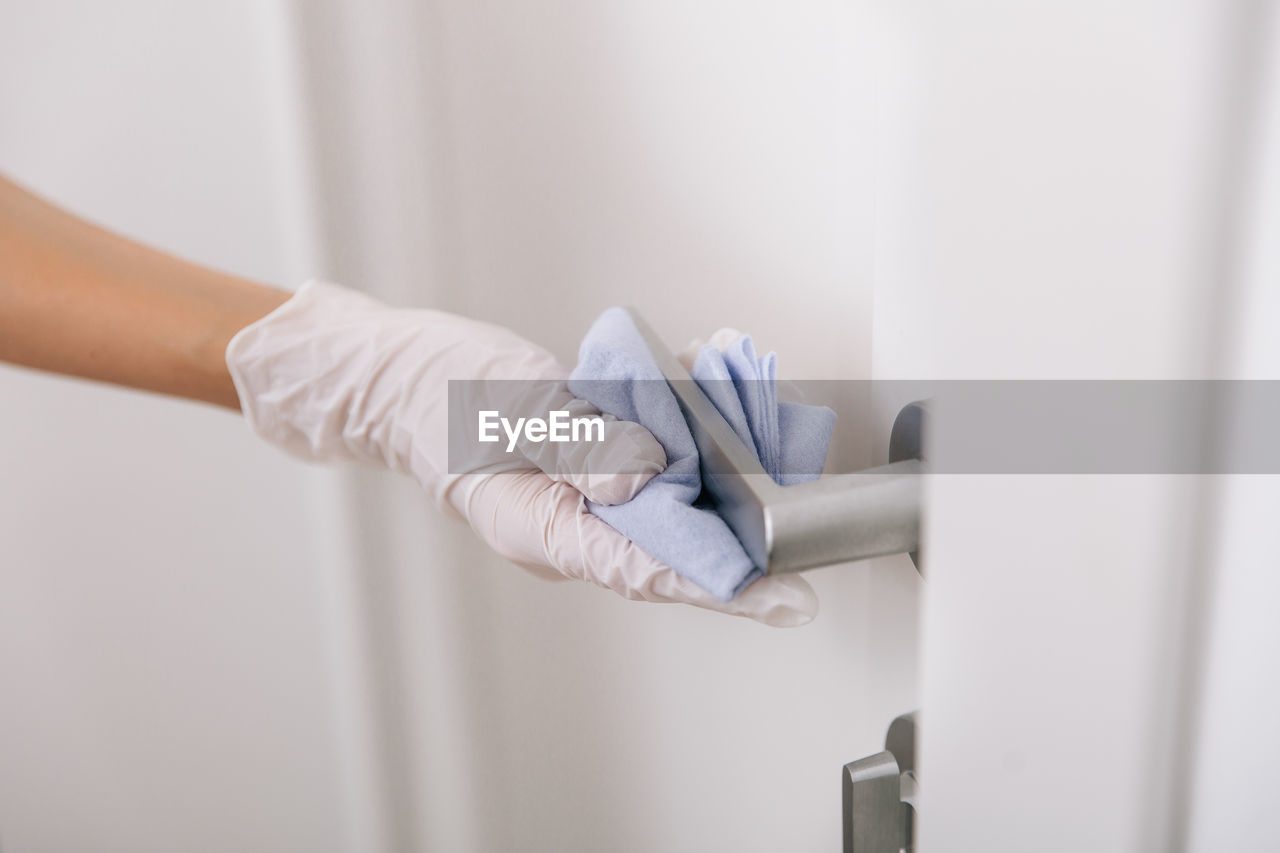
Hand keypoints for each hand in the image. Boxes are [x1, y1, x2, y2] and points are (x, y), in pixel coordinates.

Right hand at [226, 282, 816, 625]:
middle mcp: (576, 521)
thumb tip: (646, 475)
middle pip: (674, 540)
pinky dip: (689, 418)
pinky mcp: (593, 458)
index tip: (784, 602)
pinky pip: (653, 452)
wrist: (399, 376)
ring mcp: (585, 492)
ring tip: (763, 415)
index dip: (722, 588)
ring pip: (671, 493)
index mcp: (545, 531)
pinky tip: (712, 372)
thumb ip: (575, 447)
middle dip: (741, 532)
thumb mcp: (502, 415)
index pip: (647, 571)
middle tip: (802, 525)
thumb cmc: (435, 396)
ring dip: (722, 459)